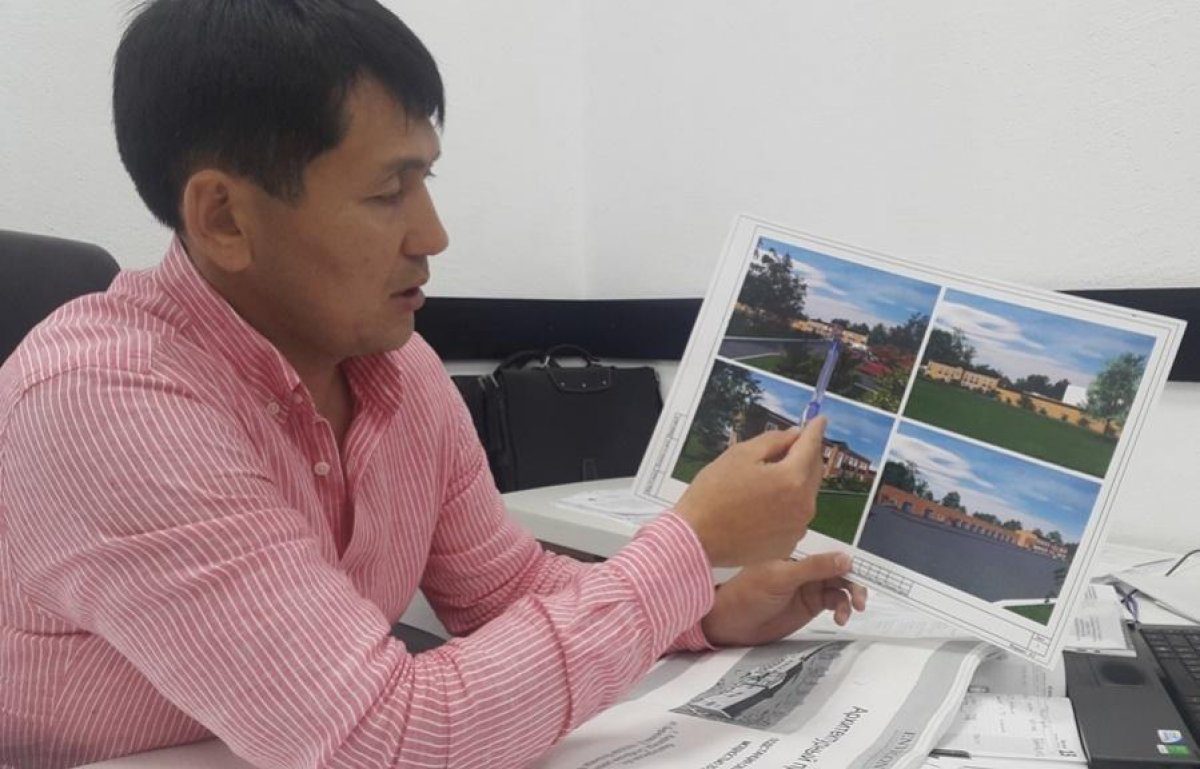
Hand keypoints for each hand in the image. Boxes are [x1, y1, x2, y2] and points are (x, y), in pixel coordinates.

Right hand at [675, 417, 826, 566]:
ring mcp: (796, 528)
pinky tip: (762, 505)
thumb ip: (774, 440)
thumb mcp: (740, 455)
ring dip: (793, 482)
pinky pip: (794, 516)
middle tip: (787, 447)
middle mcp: (802, 506)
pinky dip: (786, 506)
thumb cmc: (712, 497)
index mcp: (792, 480)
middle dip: (804, 456)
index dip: (815, 430)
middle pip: (813, 471)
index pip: (811, 446)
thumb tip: (794, 436)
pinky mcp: (787, 544)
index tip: (819, 422)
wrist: (697, 538)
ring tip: (762, 483)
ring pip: (804, 495)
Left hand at [700, 552, 867, 646]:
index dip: (848, 565)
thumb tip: (844, 559)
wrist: (731, 623)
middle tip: (860, 599)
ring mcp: (808, 588)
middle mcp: (806, 569)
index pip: (830, 556)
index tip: (859, 576)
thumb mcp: (780, 578)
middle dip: (854, 584)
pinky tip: (839, 617)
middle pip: (840, 572)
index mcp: (798, 556)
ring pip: (840, 589)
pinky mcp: (809, 606)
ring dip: (849, 598)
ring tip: (848, 612)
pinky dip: (841, 609)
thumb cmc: (746, 594)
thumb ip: (813, 568)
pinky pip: (833, 603)